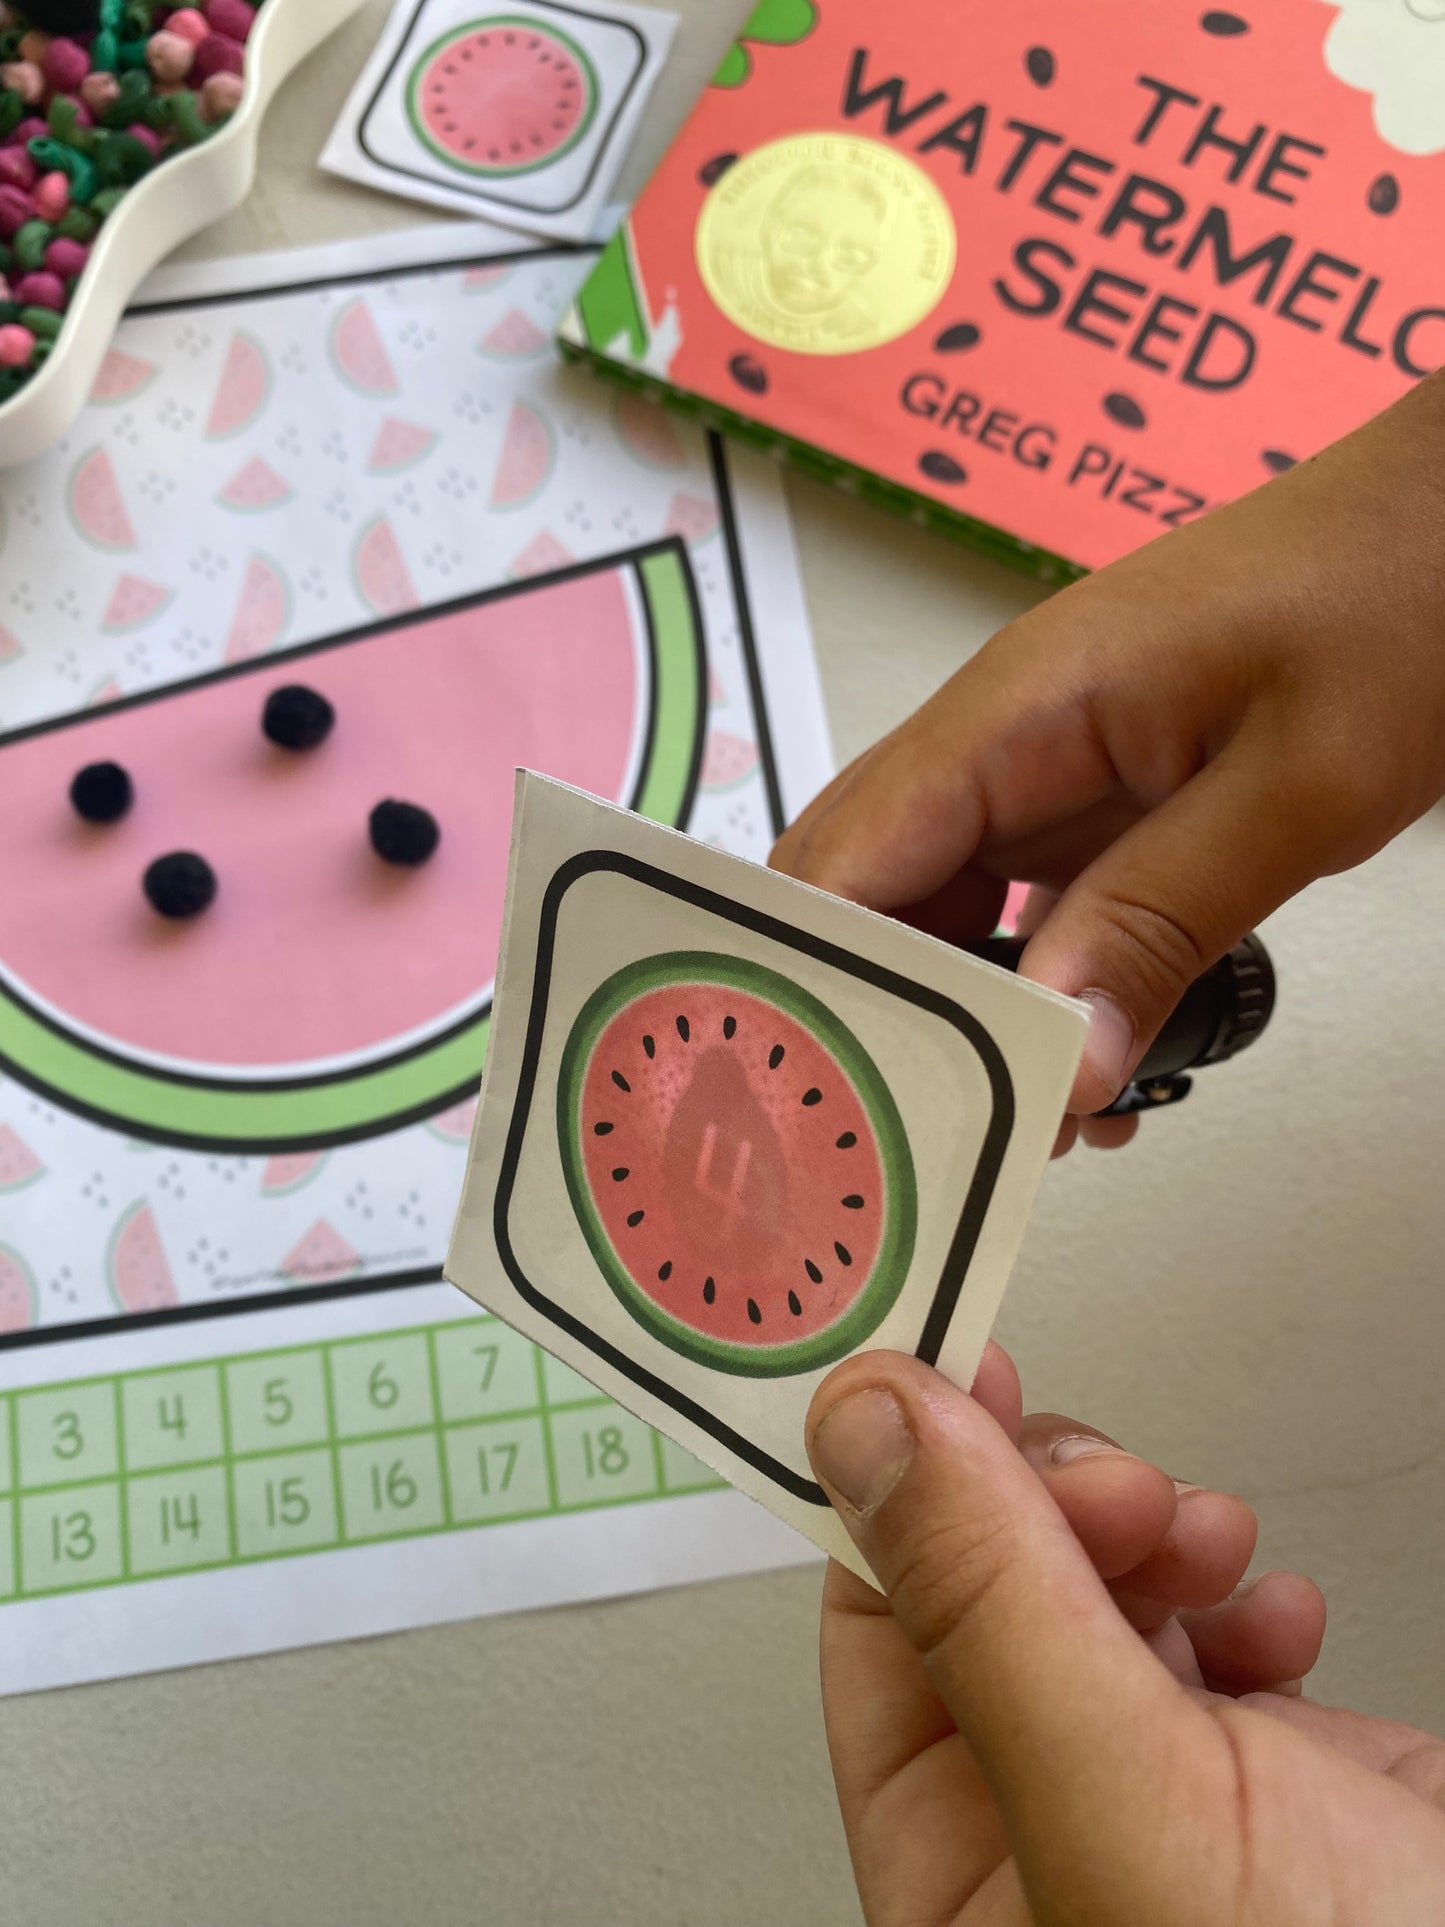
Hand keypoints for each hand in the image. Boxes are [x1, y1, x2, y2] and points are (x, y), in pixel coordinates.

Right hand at [772, 371, 1444, 1114]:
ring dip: (957, 1008)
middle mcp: (1001, 736)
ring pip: (937, 904)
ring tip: (1019, 1116)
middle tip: (918, 1129)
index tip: (830, 1095)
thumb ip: (1164, 921)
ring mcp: (1041, 761)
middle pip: (864, 889)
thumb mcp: (1295, 787)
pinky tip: (1080, 1054)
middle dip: (878, 1010)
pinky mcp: (1090, 789)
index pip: (847, 862)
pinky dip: (1027, 983)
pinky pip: (1020, 899)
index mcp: (1015, 712)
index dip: (818, 982)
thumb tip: (1061, 1057)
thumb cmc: (1390, 598)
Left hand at [807, 1348, 1444, 1926]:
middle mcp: (1048, 1846)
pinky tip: (1279, 1619)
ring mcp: (1165, 1813)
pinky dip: (1241, 1600)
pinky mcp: (1279, 1793)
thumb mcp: (1128, 1806)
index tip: (935, 1368)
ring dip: (1151, 1538)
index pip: (876, 1637)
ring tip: (1211, 1546)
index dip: (900, 1492)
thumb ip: (988, 1611)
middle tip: (1120, 1484)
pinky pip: (1212, 1649)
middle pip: (990, 1598)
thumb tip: (862, 1430)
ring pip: (1099, 1603)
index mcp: (962, 1887)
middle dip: (1053, 1507)